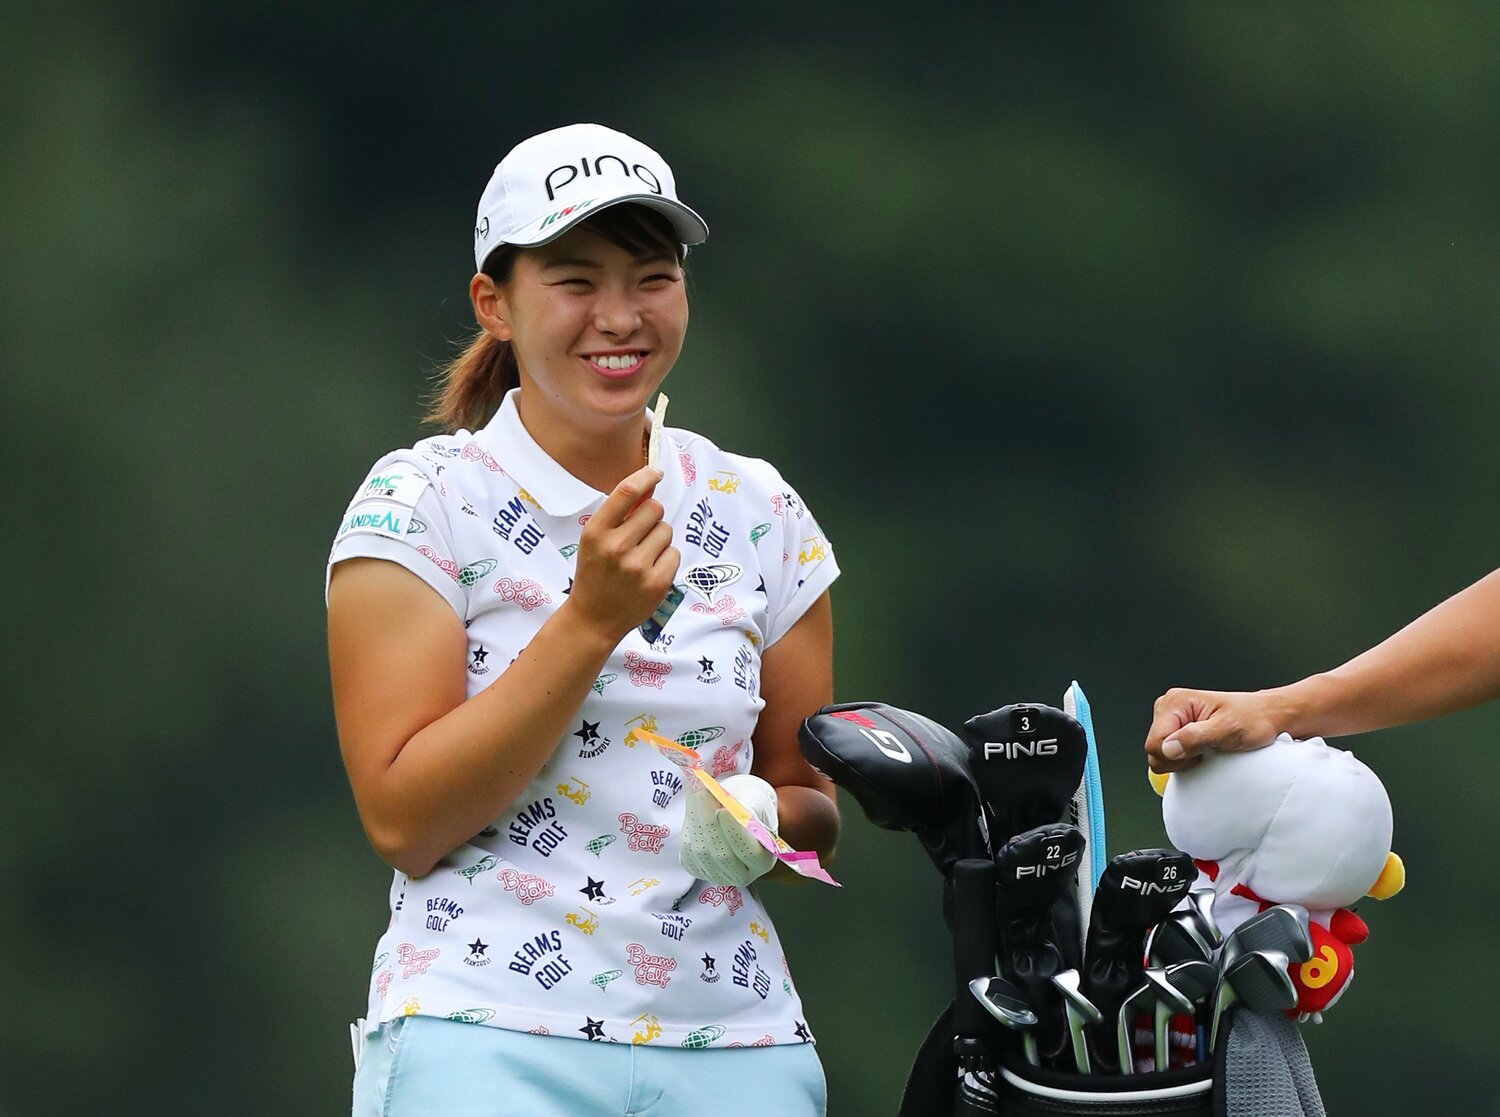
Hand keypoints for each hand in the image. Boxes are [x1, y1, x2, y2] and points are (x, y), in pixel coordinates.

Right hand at [565, 466, 680, 641]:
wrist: (592, 619)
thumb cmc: (595, 574)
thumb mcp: (593, 540)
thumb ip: (618, 515)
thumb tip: (648, 486)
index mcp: (596, 531)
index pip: (627, 492)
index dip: (646, 476)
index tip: (656, 472)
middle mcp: (616, 546)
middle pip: (654, 509)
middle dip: (652, 516)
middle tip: (641, 533)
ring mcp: (637, 566)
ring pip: (666, 530)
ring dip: (659, 538)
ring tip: (642, 556)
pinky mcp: (657, 582)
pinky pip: (674, 553)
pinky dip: (666, 559)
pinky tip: (649, 571)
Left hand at [679, 774, 778, 886]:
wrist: (736, 809)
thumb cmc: (751, 803)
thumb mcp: (754, 798)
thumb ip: (740, 803)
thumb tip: (717, 795)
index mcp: (763, 860)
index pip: (749, 853)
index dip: (735, 833)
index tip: (723, 810)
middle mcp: (741, 874)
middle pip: (722, 855)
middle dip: (710, 823)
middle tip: (703, 793)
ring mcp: (717, 874)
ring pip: (701, 851)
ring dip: (697, 819)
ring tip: (698, 792)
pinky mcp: (696, 868)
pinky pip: (687, 850)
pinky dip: (689, 826)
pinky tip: (694, 807)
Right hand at [1144, 688, 1285, 772]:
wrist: (1265, 716)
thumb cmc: (1252, 719)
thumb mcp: (1227, 730)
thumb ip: (1195, 738)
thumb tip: (1168, 748)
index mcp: (1175, 702)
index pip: (1155, 742)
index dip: (1175, 756)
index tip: (1200, 752)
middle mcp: (1168, 707)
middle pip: (1154, 748)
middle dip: (1178, 758)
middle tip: (1205, 750)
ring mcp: (1170, 717)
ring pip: (1160, 752)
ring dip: (1182, 758)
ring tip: (1206, 748)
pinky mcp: (1175, 728)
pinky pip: (1168, 752)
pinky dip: (1185, 757)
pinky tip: (1202, 749)